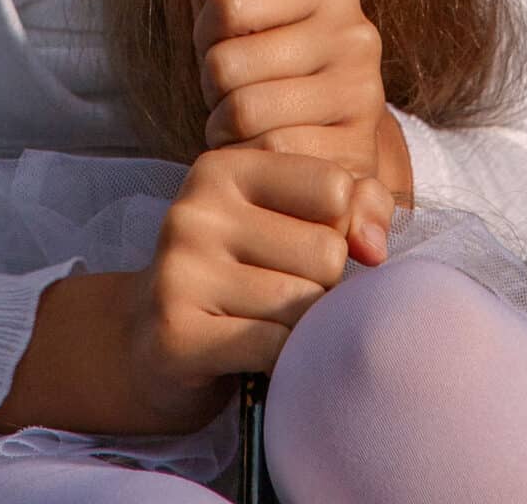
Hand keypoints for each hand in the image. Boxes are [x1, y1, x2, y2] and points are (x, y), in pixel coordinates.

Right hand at [127, 144, 390, 426]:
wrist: (149, 341)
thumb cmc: (240, 273)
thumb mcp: (289, 220)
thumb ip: (353, 207)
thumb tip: (376, 248)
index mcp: (224, 166)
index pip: (334, 187)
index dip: (339, 228)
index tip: (305, 245)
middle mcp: (196, 209)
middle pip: (326, 251)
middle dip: (322, 284)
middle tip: (281, 293)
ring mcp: (180, 270)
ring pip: (303, 303)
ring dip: (301, 326)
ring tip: (266, 323)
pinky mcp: (177, 331)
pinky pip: (274, 346)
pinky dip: (282, 360)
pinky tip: (257, 355)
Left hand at [188, 0, 409, 263]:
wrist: (334, 136)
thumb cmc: (276, 67)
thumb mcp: (249, 19)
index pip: (227, 1)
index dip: (206, 32)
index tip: (225, 46)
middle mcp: (356, 34)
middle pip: (227, 62)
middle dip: (212, 87)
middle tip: (231, 95)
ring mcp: (361, 94)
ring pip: (243, 112)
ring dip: (224, 129)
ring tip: (243, 125)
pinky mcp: (354, 150)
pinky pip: (268, 154)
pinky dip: (250, 160)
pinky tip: (262, 153)